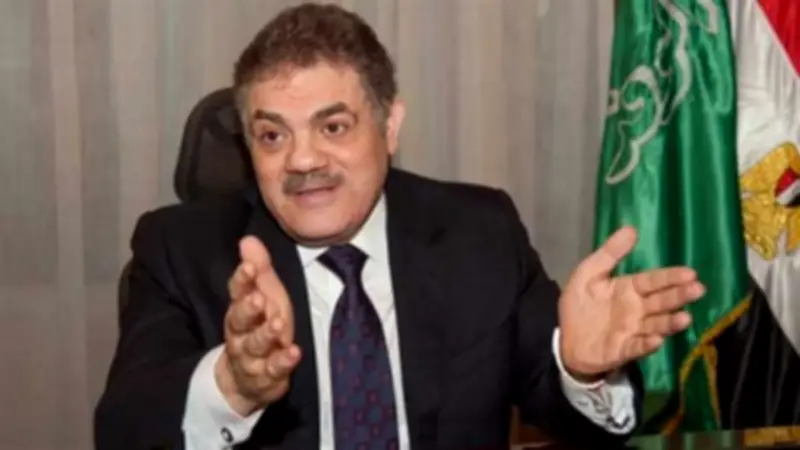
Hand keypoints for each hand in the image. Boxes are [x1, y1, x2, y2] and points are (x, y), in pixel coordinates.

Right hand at [215, 236, 300, 415]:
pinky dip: (282, 362)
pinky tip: (293, 353)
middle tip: (258, 298)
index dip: (242, 280)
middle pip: (240, 320)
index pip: (237, 292)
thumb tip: (248, 239)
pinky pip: (272, 370)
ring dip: (265, 335)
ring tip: (278, 324)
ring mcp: (251, 357)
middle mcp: (241, 333)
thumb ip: (258, 269)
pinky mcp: (266, 377)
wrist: (244, 379)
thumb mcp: (263, 295)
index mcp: (240, 310)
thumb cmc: (258, 327)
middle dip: (248, 309)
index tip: (248, 266)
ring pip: (254, 346)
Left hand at [558, 226, 704, 379]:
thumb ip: (609, 254)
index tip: (690, 273)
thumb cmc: (580, 305)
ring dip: (670, 322)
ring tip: (685, 318)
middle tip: (698, 289)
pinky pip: (637, 346)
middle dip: (679, 296)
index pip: (653, 280)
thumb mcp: (588, 273)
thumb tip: (631, 229)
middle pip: (661, 301)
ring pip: (656, 325)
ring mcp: (632, 331)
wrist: (565, 339)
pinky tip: (656, 340)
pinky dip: (647, 344)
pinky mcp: (623, 349)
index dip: (670, 277)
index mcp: (629, 289)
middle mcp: (636, 309)